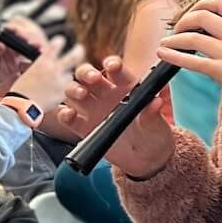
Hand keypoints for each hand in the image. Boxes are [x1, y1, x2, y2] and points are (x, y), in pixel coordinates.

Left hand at [0, 19, 42, 90]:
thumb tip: (1, 46)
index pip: (9, 31)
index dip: (16, 31)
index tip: (20, 34)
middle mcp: (8, 43)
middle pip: (20, 39)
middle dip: (28, 39)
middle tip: (32, 42)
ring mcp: (14, 53)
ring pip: (26, 49)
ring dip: (33, 48)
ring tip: (39, 49)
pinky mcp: (18, 63)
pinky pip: (27, 62)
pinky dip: (32, 61)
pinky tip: (37, 60)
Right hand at [8, 34, 80, 115]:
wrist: (21, 106)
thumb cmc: (20, 90)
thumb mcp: (28, 72)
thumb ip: (41, 67)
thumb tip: (47, 65)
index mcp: (43, 61)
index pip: (56, 45)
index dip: (59, 41)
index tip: (61, 40)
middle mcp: (55, 69)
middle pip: (75, 56)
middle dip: (79, 51)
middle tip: (80, 49)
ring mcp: (61, 81)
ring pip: (69, 75)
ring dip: (65, 78)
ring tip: (54, 84)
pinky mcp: (64, 93)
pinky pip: (67, 89)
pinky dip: (62, 90)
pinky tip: (52, 94)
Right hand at [56, 51, 172, 174]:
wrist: (145, 158)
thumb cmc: (153, 134)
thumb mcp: (156, 125)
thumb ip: (152, 113)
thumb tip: (156, 102)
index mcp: (125, 87)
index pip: (116, 70)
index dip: (112, 64)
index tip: (112, 66)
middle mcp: (106, 94)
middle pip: (88, 75)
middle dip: (87, 72)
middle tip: (93, 78)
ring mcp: (93, 109)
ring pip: (74, 92)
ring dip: (74, 89)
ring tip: (82, 94)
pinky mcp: (84, 127)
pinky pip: (69, 118)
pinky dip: (65, 114)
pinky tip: (68, 114)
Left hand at [159, 0, 221, 127]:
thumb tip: (213, 30)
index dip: (203, 3)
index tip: (193, 11)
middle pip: (202, 16)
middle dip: (183, 20)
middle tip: (178, 29)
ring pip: (192, 37)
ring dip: (174, 39)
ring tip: (167, 43)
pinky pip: (192, 61)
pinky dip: (173, 56)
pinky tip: (164, 56)